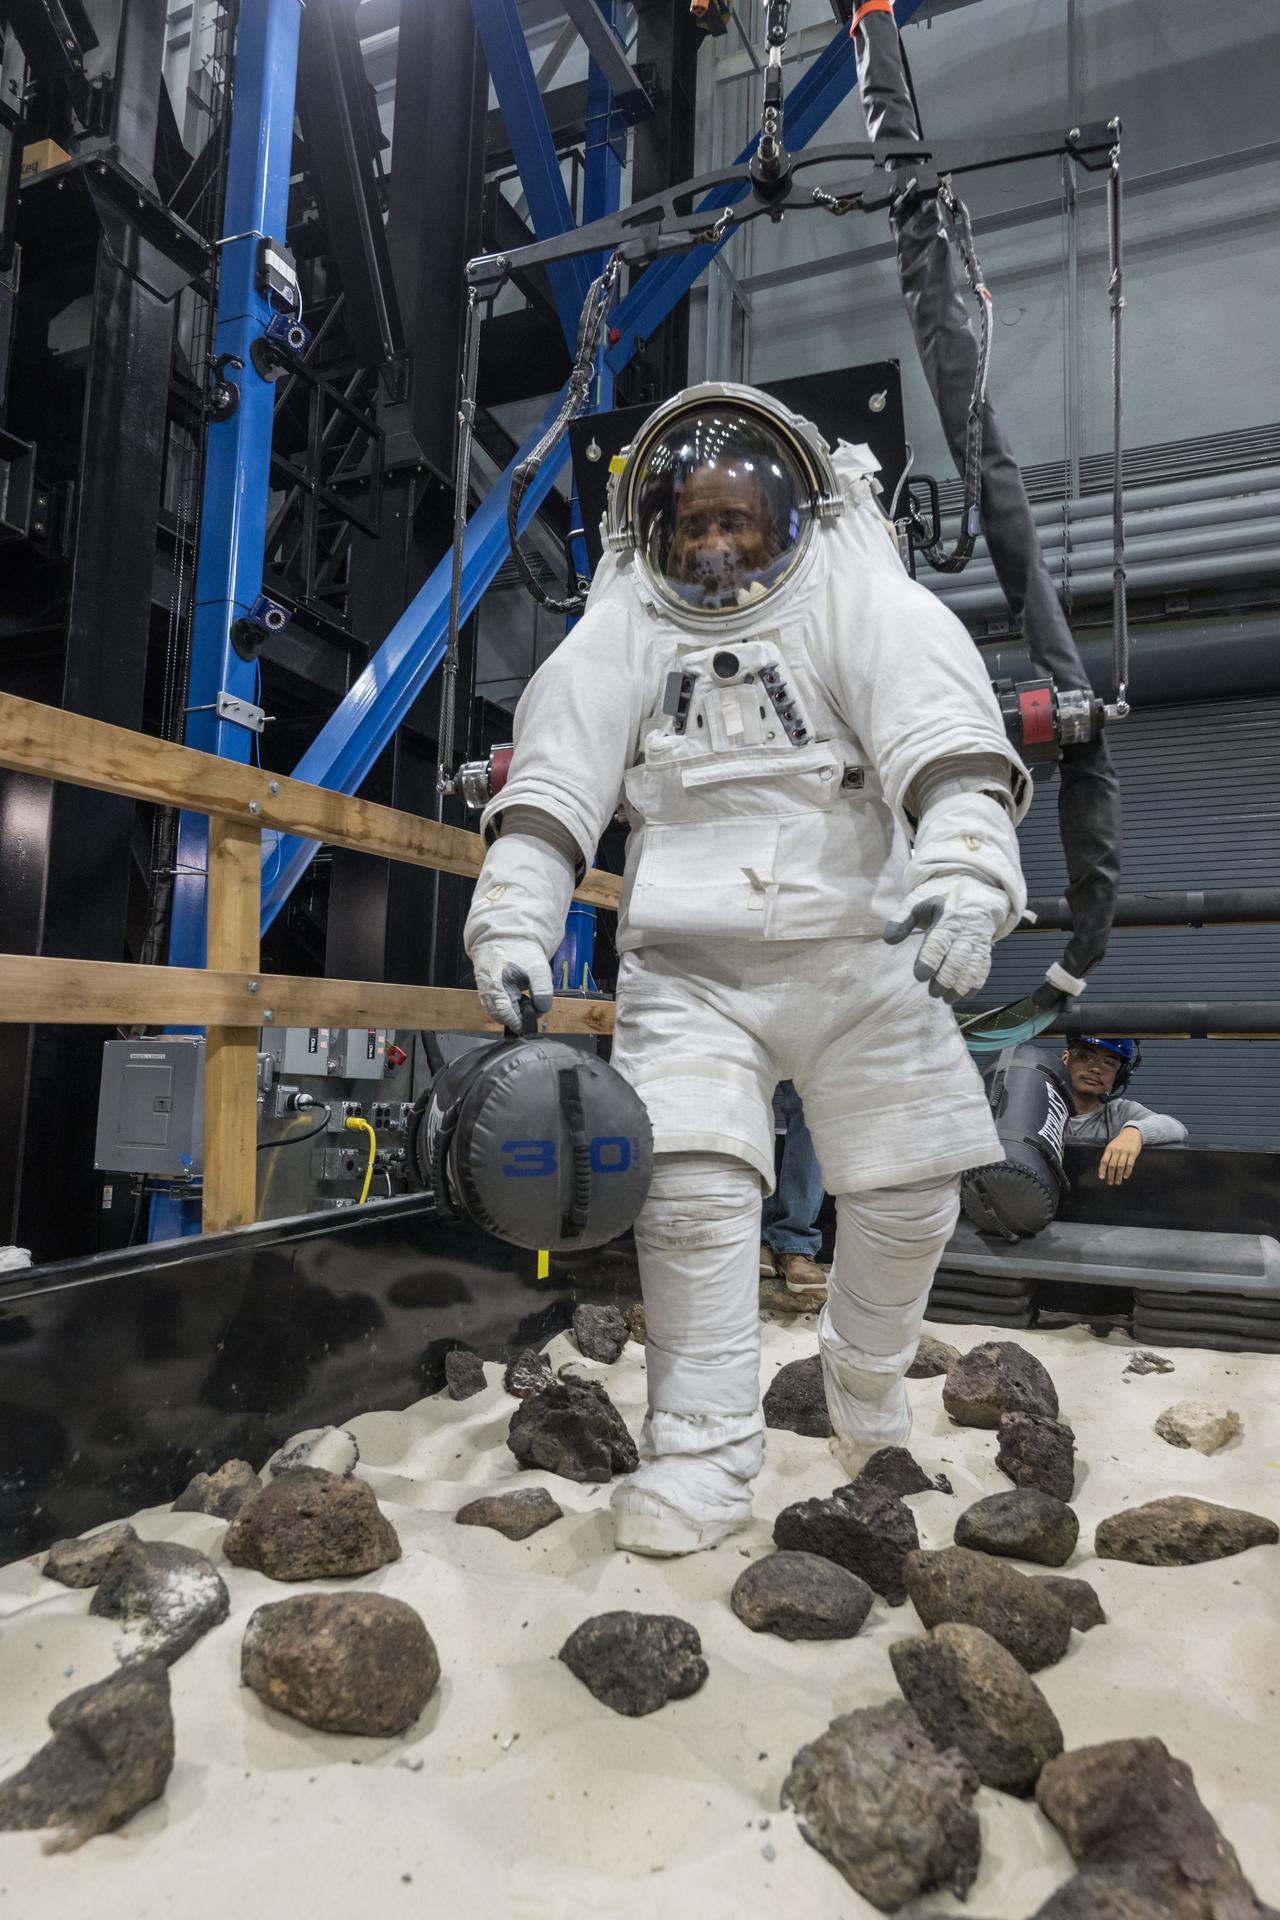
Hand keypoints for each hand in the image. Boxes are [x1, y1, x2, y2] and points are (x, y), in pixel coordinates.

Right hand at [471, 937, 553, 1032]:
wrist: (504, 935)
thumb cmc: (518, 949)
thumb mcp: (538, 968)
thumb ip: (542, 991)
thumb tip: (541, 1008)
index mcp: (496, 987)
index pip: (505, 1015)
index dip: (518, 1023)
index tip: (528, 1026)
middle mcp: (487, 992)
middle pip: (501, 1016)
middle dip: (517, 1017)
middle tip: (531, 1005)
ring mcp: (485, 991)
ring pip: (497, 1012)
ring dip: (512, 1012)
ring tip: (525, 998)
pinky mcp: (487, 989)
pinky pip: (495, 1005)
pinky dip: (507, 1006)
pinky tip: (518, 996)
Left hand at [883, 876, 1007, 1002]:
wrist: (976, 886)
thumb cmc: (941, 895)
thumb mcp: (918, 900)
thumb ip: (901, 919)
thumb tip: (889, 939)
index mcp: (947, 917)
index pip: (938, 941)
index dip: (930, 959)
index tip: (920, 975)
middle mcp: (966, 929)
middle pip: (957, 958)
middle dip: (945, 978)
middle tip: (933, 994)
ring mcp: (978, 938)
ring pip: (972, 965)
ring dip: (961, 985)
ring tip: (947, 999)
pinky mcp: (986, 946)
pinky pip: (984, 966)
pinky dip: (976, 982)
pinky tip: (966, 995)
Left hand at [1099, 1124, 1142, 1185]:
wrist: (1132, 1133)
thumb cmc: (1120, 1142)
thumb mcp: (1112, 1146)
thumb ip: (1108, 1156)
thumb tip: (1102, 1169)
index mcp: (1109, 1148)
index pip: (1104, 1161)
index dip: (1102, 1170)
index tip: (1101, 1177)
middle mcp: (1116, 1150)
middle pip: (1112, 1165)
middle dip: (1110, 1175)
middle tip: (1110, 1182)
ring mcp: (1125, 1151)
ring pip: (1120, 1166)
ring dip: (1118, 1176)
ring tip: (1118, 1182)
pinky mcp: (1133, 1153)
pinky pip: (1130, 1164)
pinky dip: (1127, 1172)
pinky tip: (1125, 1176)